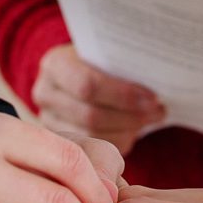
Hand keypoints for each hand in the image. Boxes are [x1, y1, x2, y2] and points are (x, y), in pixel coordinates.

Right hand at [34, 44, 165, 153]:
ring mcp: (48, 121)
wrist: (78, 70)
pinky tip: (135, 130)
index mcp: (54, 65)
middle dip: (130, 115)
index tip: (153, 97)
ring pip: (93, 136)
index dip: (123, 94)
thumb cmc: (99, 58)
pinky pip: (94, 150)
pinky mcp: (59, 141)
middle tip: (159, 111)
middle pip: (91, 115)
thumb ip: (121, 63)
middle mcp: (44, 94)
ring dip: (129, 130)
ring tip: (151, 119)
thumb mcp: (104, 52)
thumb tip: (157, 79)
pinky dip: (119, 141)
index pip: (88, 85)